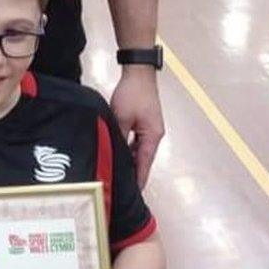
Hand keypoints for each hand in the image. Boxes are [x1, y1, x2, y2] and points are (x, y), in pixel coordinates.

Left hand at [110, 69, 164, 188]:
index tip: (132, 195)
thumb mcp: (121, 117)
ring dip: (129, 159)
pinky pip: (136, 140)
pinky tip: (118, 152)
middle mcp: (154, 135)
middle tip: (120, 186)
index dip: (138, 180)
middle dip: (133, 172)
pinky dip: (128, 147)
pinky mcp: (145, 122)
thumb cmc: (132, 94)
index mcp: (152, 137)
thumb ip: (119, 137)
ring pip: (138, 150)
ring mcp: (150, 128)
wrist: (138, 73)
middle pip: (142, 159)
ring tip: (117, 172)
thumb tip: (114, 153)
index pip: (144, 165)